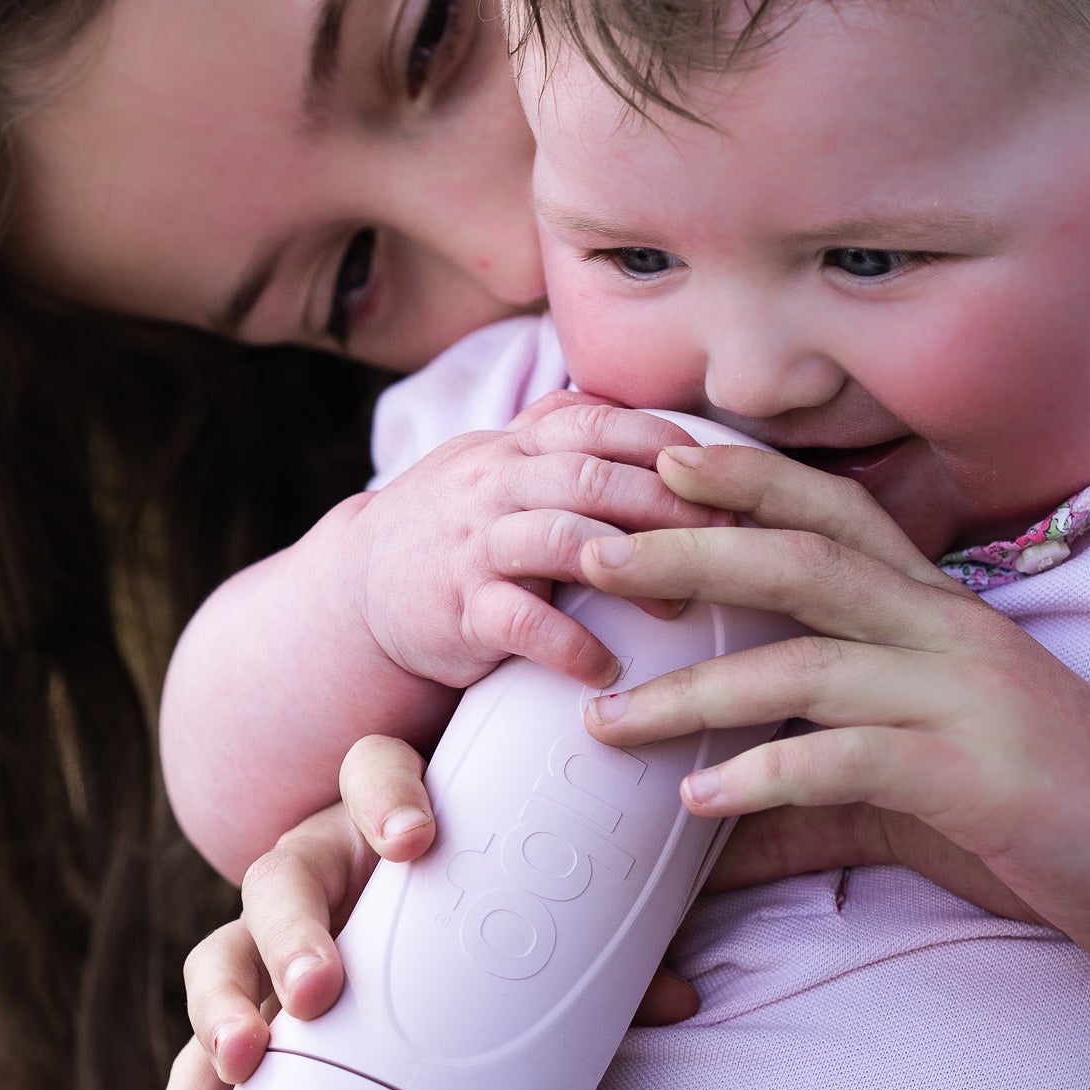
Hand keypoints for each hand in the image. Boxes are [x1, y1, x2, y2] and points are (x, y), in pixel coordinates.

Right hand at [149, 727, 703, 1089]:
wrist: (452, 936)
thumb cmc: (499, 917)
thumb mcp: (545, 926)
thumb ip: (603, 955)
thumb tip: (678, 1000)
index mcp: (387, 820)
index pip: (369, 768)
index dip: (386, 796)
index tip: (418, 843)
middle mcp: (320, 870)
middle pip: (279, 874)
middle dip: (291, 929)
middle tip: (323, 988)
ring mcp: (274, 946)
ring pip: (219, 957)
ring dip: (220, 1011)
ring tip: (241, 1064)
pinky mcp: (256, 1015)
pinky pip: (205, 1057)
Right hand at [348, 395, 702, 694]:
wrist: (360, 589)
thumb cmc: (456, 525)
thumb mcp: (499, 465)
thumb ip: (567, 439)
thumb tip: (658, 425)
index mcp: (515, 449)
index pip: (594, 422)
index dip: (660, 442)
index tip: (720, 474)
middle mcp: (495, 486)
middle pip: (591, 478)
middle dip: (667, 505)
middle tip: (729, 539)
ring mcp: (475, 546)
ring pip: (559, 538)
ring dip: (630, 569)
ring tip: (680, 605)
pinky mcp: (459, 610)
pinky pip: (520, 622)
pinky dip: (570, 645)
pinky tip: (609, 667)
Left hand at [575, 441, 1089, 988]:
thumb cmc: (1057, 819)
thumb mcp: (918, 799)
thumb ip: (815, 803)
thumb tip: (713, 830)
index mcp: (941, 615)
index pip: (835, 515)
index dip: (745, 479)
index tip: (653, 460)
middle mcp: (951, 634)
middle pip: (801, 559)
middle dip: (688, 548)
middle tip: (590, 552)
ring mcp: (968, 699)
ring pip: (808, 662)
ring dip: (694, 688)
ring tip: (604, 720)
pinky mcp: (980, 775)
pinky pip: (851, 763)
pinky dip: (766, 779)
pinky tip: (699, 805)